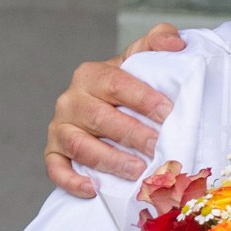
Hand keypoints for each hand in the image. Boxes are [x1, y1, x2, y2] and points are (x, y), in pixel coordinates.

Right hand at [45, 24, 186, 197]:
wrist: (103, 106)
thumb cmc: (126, 86)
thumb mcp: (140, 59)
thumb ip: (158, 41)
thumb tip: (176, 43)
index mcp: (91, 74)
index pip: (116, 83)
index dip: (142, 97)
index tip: (167, 112)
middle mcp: (71, 99)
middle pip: (100, 118)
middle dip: (132, 134)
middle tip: (159, 147)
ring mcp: (60, 127)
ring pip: (80, 146)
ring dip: (109, 160)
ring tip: (137, 171)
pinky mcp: (54, 151)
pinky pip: (56, 168)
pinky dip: (71, 180)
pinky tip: (93, 189)